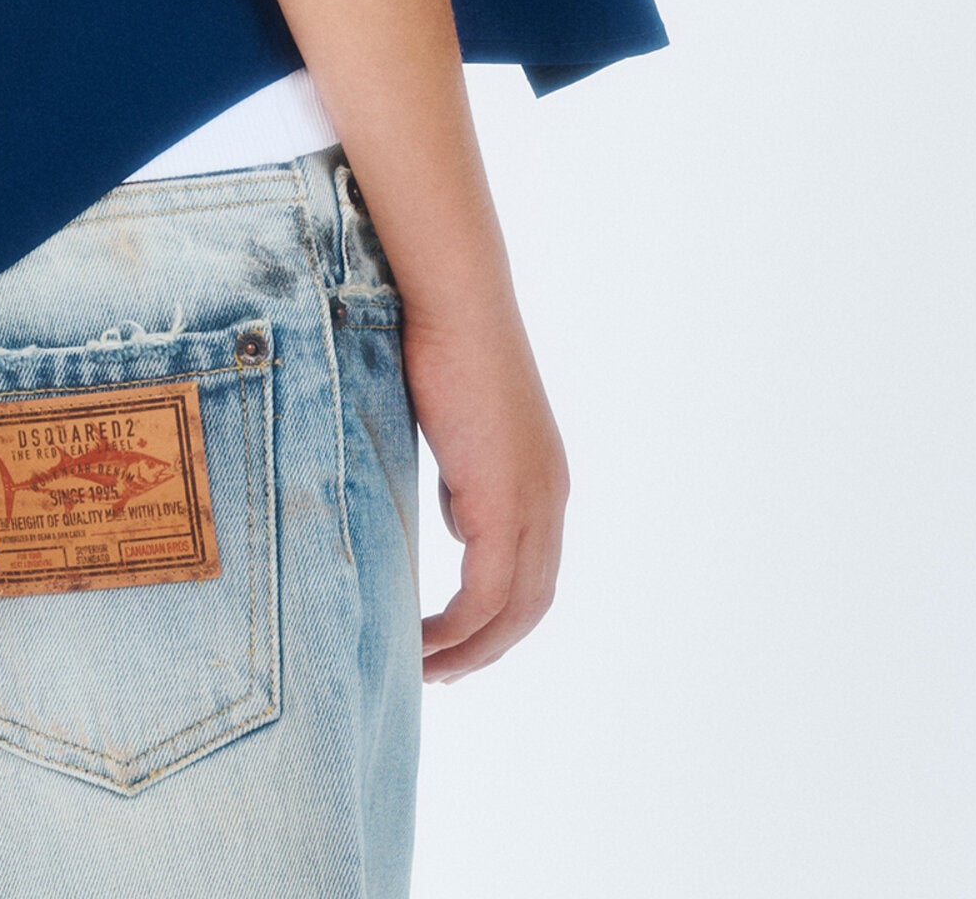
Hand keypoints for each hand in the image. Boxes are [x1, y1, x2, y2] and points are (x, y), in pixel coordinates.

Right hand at [400, 294, 569, 682]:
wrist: (455, 304)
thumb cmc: (444, 346)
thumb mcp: (460, 428)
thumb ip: (466, 474)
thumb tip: (456, 512)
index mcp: (543, 480)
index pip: (533, 572)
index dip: (499, 617)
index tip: (457, 639)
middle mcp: (550, 499)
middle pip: (531, 605)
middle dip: (487, 647)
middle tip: (441, 672)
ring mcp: (533, 504)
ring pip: (514, 610)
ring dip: (471, 649)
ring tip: (425, 669)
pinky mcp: (504, 504)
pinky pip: (486, 594)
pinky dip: (458, 629)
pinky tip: (425, 640)